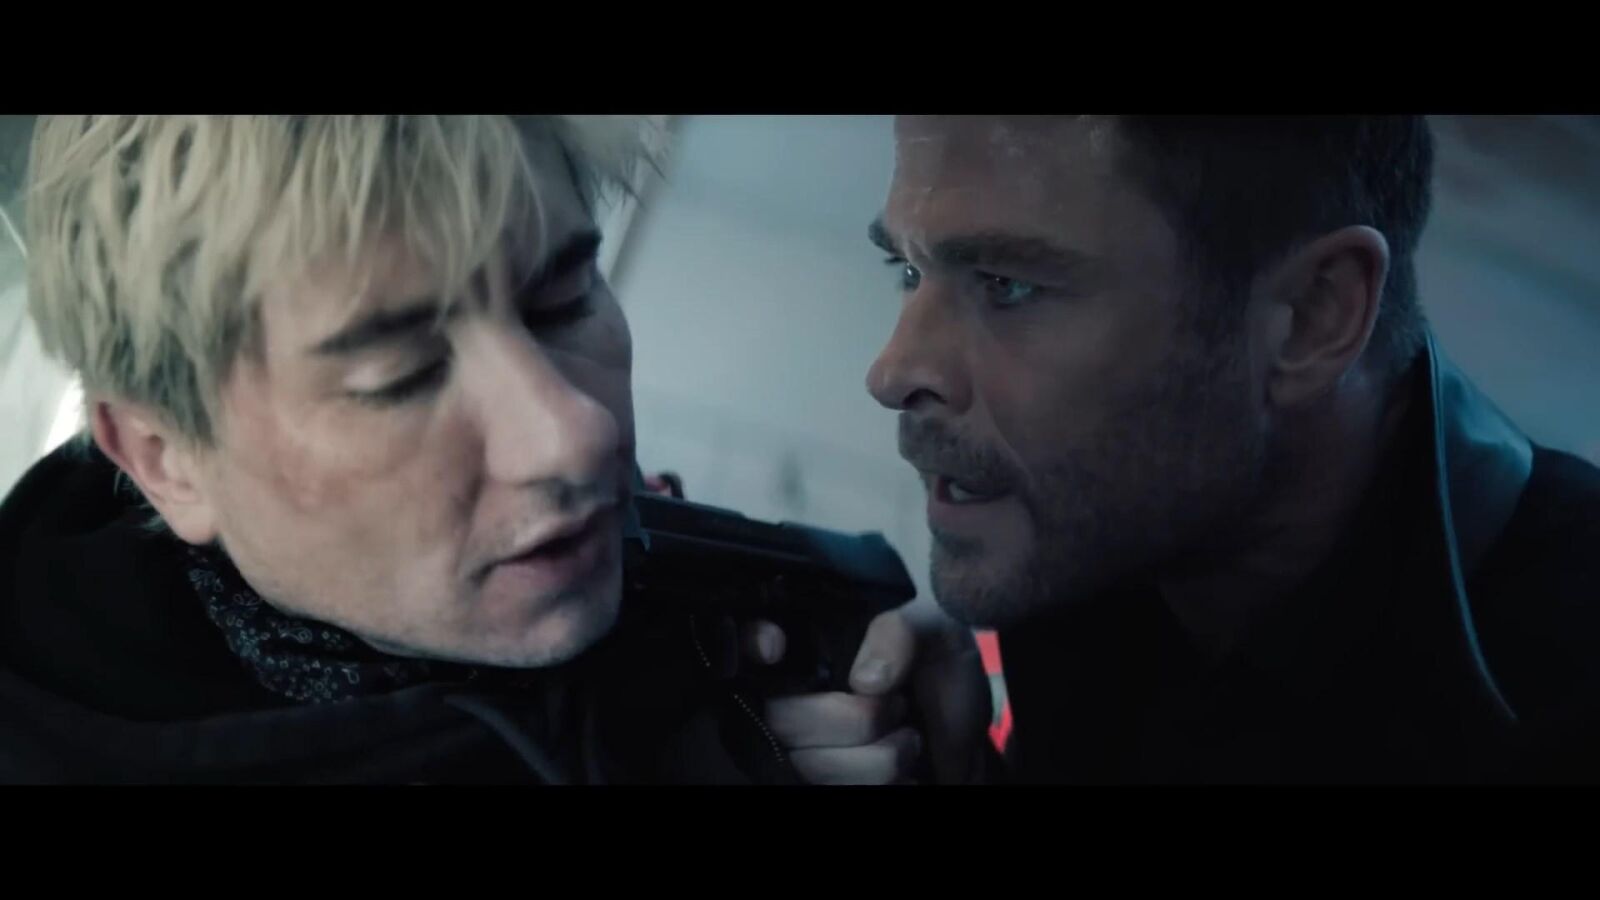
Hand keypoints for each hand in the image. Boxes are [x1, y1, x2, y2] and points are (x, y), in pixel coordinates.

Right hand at [741, 604, 991, 784]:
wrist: (971, 740)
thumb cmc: (942, 677)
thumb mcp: (934, 634)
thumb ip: (898, 635)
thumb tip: (864, 681)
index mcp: (810, 652)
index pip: (745, 644)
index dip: (746, 642)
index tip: (775, 646)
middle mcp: (794, 701)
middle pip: (781, 721)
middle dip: (854, 720)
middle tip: (899, 708)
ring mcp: (805, 753)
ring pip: (810, 767)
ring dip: (877, 759)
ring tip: (910, 741)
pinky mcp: (827, 782)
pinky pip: (832, 789)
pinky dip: (882, 785)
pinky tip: (906, 774)